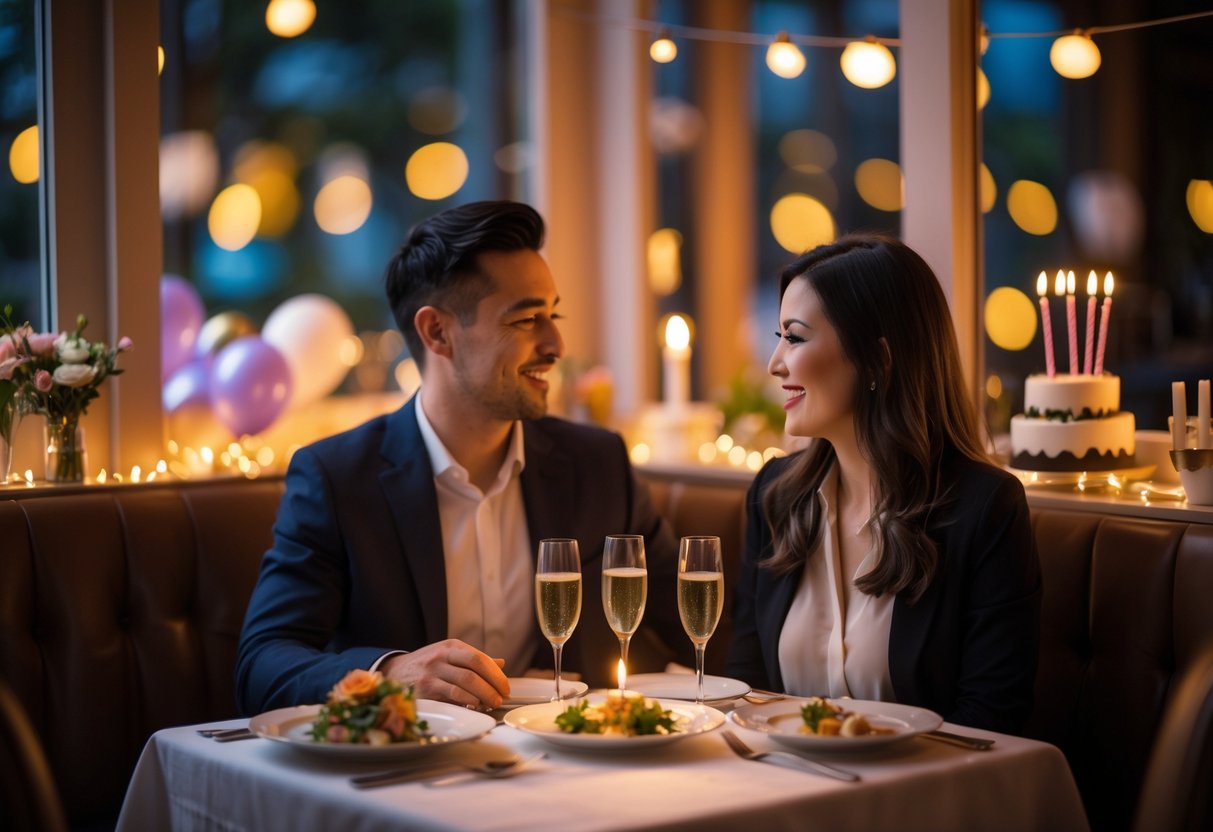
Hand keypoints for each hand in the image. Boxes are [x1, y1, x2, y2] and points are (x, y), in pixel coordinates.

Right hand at [380, 640, 509, 708]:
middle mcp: (443, 655)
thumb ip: (474, 660)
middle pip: (475, 667)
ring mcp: (433, 671)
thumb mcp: (448, 656)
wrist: (394, 672)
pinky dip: (467, 700)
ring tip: (491, 704)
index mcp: (451, 646)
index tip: (505, 687)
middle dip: (493, 684)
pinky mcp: (425, 687)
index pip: (480, 657)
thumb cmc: (426, 665)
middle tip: (501, 698)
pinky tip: (474, 706)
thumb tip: (501, 663)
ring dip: (483, 695)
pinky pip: (452, 694)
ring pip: (466, 681)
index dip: (496, 674)